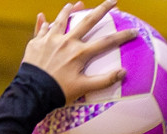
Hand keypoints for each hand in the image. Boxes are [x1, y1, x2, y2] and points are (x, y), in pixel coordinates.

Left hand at [22, 1, 136, 102]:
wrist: (32, 92)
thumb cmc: (59, 92)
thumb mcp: (84, 88)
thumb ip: (104, 80)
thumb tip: (123, 73)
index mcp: (80, 53)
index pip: (106, 42)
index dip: (122, 36)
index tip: (134, 31)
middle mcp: (66, 41)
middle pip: (87, 22)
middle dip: (102, 10)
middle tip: (112, 0)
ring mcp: (50, 40)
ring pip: (61, 20)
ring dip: (69, 10)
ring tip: (74, 4)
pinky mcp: (36, 42)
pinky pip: (40, 29)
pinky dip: (43, 24)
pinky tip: (43, 17)